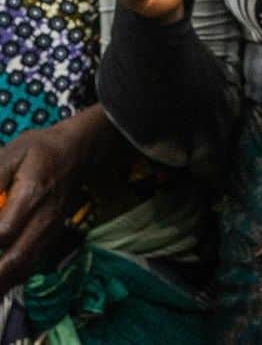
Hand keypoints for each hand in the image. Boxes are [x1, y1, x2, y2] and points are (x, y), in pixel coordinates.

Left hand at [0, 116, 96, 290]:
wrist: (80, 151)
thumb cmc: (42, 150)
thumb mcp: (12, 154)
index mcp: (33, 197)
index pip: (4, 233)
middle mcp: (44, 221)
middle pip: (16, 262)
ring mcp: (50, 232)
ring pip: (23, 270)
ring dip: (2, 283)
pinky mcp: (50, 238)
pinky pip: (28, 266)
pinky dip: (10, 278)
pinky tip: (0, 279)